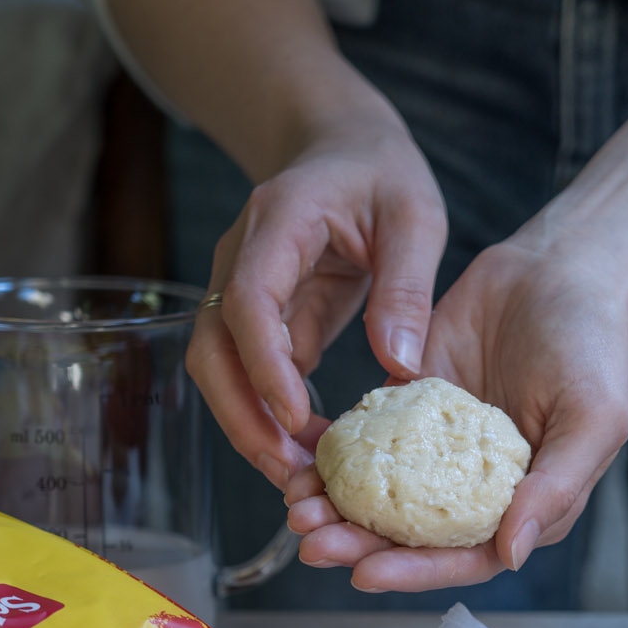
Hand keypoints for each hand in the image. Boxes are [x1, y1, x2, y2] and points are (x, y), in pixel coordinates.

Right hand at [185, 113, 446, 486]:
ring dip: (250, 426)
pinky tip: (309, 455)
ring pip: (219, 370)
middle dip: (243, 416)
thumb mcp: (415, 215)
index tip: (296, 417)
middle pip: (212, 348)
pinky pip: (251, 375)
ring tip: (299, 478)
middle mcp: (241, 259)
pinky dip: (271, 418)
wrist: (342, 149)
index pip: (248, 300)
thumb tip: (400, 366)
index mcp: (279, 222)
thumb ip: (407, 286)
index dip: (265, 362)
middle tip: (291, 472)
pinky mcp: (260, 320)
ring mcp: (241, 290)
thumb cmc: (381, 174)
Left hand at [285, 231, 627, 590]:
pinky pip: (364, 440)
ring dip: (336, 507)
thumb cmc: (593, 346)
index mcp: (521, 504)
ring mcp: (434, 450)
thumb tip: (510, 555)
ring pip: (378, 494)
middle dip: (357, 545)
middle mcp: (471, 487)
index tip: (363, 574)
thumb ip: (556, 488)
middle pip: (408, 536)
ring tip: (297, 505)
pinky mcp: (407, 408)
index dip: (413, 571)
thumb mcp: (594, 418)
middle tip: (310, 542)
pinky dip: (332, 454)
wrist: (559, 267)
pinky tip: (300, 457)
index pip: (462, 557)